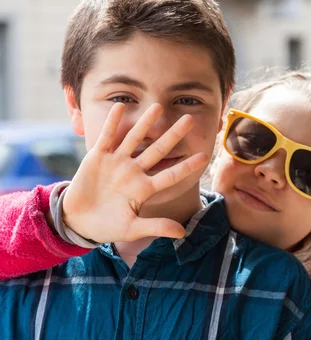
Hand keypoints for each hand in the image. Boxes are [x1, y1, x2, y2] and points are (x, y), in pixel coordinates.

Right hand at [62, 103, 208, 242]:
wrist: (78, 221)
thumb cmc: (108, 226)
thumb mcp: (132, 229)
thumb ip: (155, 227)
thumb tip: (181, 233)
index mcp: (145, 188)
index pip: (171, 175)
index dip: (187, 166)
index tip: (205, 155)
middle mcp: (134, 171)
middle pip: (158, 149)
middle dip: (173, 134)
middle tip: (189, 119)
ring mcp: (117, 162)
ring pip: (135, 138)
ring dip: (145, 123)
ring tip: (158, 106)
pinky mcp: (98, 157)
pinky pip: (107, 137)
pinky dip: (113, 123)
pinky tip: (120, 106)